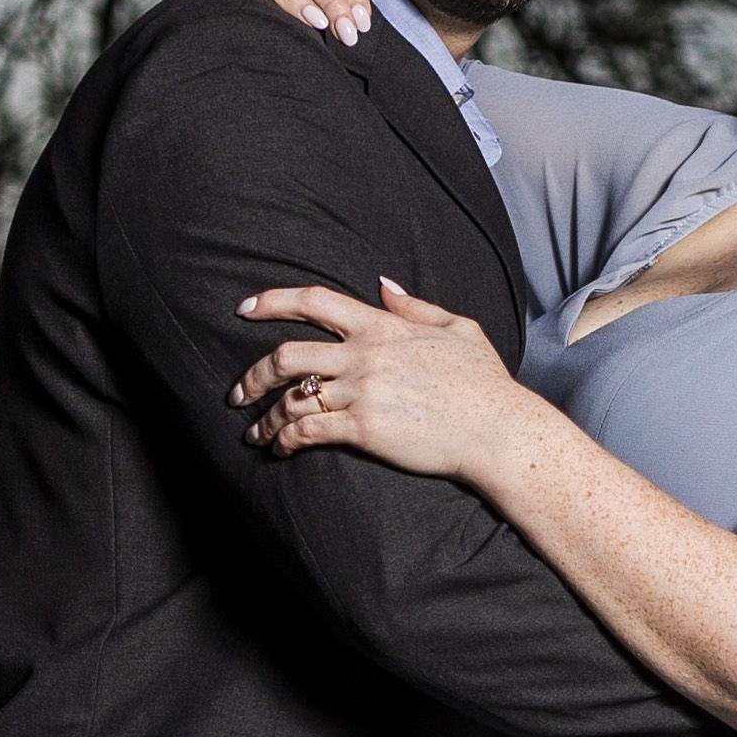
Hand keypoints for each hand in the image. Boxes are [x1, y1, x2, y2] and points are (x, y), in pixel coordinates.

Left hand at [235, 279, 531, 481]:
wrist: (499, 429)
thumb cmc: (484, 382)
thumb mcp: (457, 329)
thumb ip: (414, 306)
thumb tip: (383, 286)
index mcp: (382, 326)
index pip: (313, 301)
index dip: (271, 302)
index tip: (244, 310)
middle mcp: (365, 355)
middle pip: (286, 356)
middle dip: (252, 376)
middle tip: (238, 393)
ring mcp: (362, 392)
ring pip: (291, 399)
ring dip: (265, 418)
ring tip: (256, 433)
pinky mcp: (364, 429)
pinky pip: (307, 431)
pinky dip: (285, 441)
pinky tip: (280, 449)